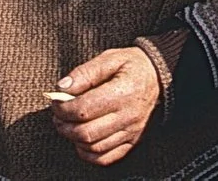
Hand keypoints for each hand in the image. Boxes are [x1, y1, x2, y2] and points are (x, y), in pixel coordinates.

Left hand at [52, 46, 161, 165]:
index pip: (83, 109)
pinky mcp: (133, 142)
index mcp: (123, 91)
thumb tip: (62, 88)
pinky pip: (105, 158)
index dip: (62, 108)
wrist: (161, 77)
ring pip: (93, 147)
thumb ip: (85, 72)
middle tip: (58, 116)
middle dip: (64, 125)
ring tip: (69, 125)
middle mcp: (129, 115)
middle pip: (85, 132)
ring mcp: (132, 131)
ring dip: (73, 139)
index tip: (56, 101)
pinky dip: (88, 153)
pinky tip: (83, 140)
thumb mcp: (110, 58)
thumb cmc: (133, 66)